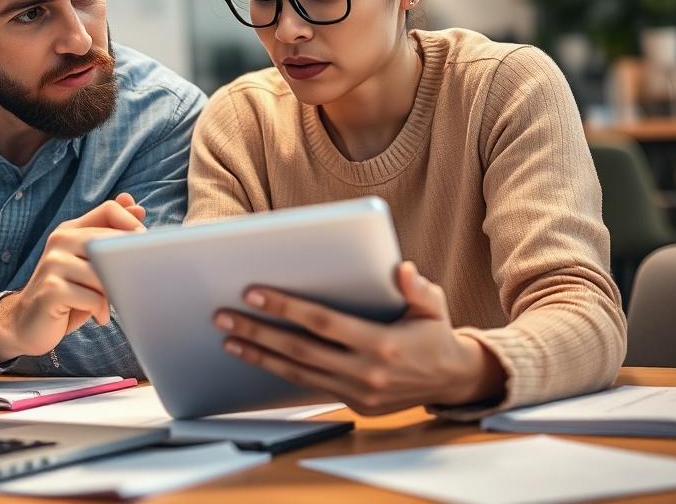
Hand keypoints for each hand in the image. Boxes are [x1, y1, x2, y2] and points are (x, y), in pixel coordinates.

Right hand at [0, 193, 145, 362]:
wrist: (26, 323)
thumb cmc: (67, 293)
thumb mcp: (88, 263)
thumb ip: (108, 236)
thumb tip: (137, 206)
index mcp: (70, 229)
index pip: (110, 209)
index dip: (133, 224)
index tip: (144, 247)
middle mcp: (60, 240)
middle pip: (109, 241)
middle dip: (126, 264)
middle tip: (132, 283)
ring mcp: (53, 263)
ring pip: (103, 272)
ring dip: (113, 292)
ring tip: (111, 303)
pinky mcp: (51, 290)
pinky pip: (93, 297)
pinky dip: (101, 310)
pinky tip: (99, 316)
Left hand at [213, 261, 505, 414]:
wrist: (452, 380)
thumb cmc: (435, 333)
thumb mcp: (433, 305)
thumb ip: (417, 287)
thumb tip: (401, 269)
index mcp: (382, 344)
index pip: (322, 322)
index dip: (285, 307)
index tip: (253, 293)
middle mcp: (366, 373)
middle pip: (299, 350)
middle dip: (258, 332)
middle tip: (223, 316)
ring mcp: (358, 394)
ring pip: (298, 373)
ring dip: (260, 356)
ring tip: (228, 341)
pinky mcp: (353, 405)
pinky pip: (309, 387)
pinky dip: (280, 373)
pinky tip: (256, 359)